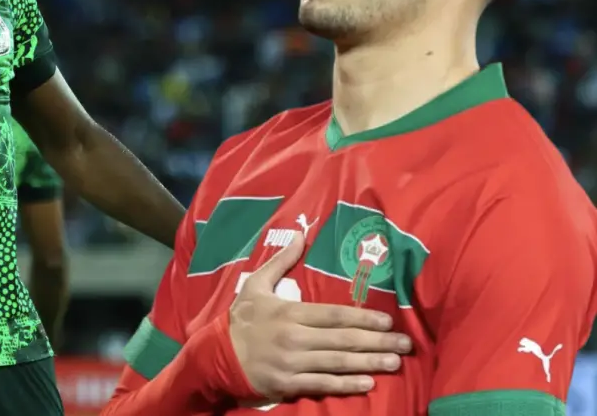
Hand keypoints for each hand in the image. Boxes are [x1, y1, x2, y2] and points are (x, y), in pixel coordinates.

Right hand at [229, 232, 411, 400]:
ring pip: (337, 363)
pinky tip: (368, 384)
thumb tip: (299, 236)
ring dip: (369, 363)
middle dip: (377, 342)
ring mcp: (293, 363)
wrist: (217, 355)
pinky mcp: (289, 384)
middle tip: (404, 344)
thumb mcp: (256, 283)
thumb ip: (280, 261)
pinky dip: (346, 385)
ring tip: (394, 362)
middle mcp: (294, 338)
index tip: (387, 320)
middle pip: (342, 340)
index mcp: (289, 312)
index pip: (333, 315)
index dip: (362, 318)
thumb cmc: (242, 318)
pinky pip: (323, 385)